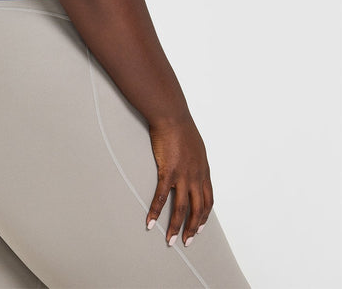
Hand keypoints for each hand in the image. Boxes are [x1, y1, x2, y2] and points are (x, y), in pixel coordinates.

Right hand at [145, 115, 213, 245]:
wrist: (172, 116)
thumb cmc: (181, 126)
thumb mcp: (195, 145)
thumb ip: (195, 159)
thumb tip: (191, 163)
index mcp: (204, 171)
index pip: (208, 200)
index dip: (204, 217)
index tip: (199, 228)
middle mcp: (196, 176)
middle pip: (198, 209)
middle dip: (193, 228)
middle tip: (186, 242)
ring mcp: (183, 175)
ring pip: (182, 208)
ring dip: (175, 226)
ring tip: (170, 240)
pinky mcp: (168, 172)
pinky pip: (162, 197)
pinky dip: (155, 211)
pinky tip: (149, 221)